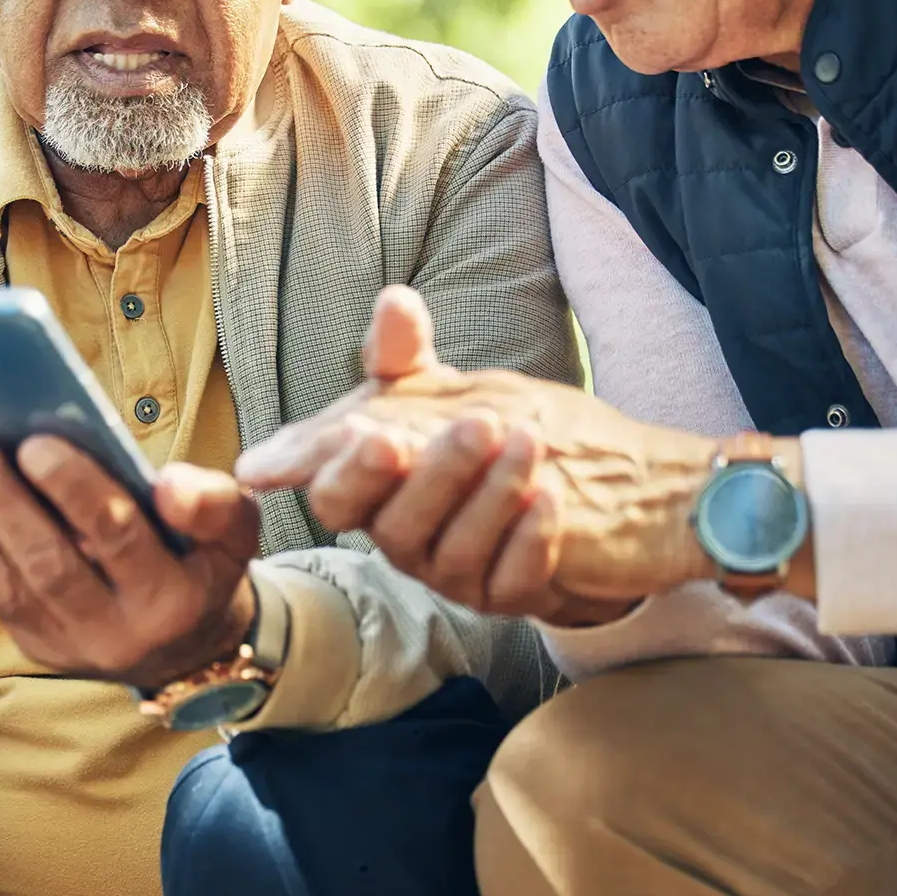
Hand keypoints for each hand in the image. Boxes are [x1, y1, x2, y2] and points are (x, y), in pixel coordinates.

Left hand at [0, 437, 259, 689]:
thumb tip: (169, 483)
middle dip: (5, 502)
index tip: (38, 442)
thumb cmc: (205, 565)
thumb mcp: (236, 533)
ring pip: (7, 585)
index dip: (77, 491)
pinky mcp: (34, 643)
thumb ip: (214, 504)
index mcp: (171, 599)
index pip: (119, 538)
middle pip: (50, 563)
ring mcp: (68, 644)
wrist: (187, 643)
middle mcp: (116, 633)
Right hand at [236, 287, 723, 623]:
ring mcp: (451, 573)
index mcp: (371, 491)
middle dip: (431, 476)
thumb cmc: (470, 441)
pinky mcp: (505, 594)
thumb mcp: (435, 393)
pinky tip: (551, 496)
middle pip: (393, 526)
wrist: (562, 492)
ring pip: (454, 553)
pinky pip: (511, 580)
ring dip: (492, 494)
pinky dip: (530, 538)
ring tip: (529, 440)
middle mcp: (402, 538)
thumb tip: (394, 301)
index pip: (334, 493)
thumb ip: (404, 355)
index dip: (346, 470)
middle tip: (476, 423)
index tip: (375, 433)